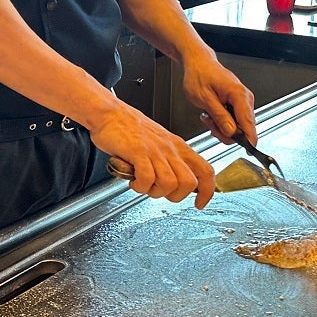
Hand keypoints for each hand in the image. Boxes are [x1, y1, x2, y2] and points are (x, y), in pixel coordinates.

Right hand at [87, 105, 215, 207]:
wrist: (109, 113)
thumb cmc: (129, 127)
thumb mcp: (159, 141)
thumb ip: (170, 159)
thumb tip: (177, 181)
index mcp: (178, 146)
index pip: (205, 171)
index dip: (207, 191)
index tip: (200, 203)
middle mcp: (170, 149)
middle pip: (189, 183)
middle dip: (175, 196)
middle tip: (159, 191)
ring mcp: (155, 150)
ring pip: (169, 184)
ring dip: (155, 192)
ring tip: (143, 184)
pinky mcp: (138, 152)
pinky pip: (147, 179)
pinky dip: (140, 186)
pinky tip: (133, 180)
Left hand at [182, 56, 256, 145]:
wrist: (199, 63)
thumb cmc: (199, 76)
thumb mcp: (205, 99)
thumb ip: (219, 116)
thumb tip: (231, 133)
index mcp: (239, 95)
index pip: (249, 122)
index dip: (248, 139)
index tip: (249, 151)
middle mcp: (245, 97)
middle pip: (244, 127)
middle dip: (226, 132)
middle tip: (210, 125)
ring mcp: (243, 100)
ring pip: (239, 125)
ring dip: (222, 126)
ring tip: (208, 117)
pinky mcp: (239, 103)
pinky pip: (235, 119)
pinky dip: (223, 121)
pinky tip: (212, 115)